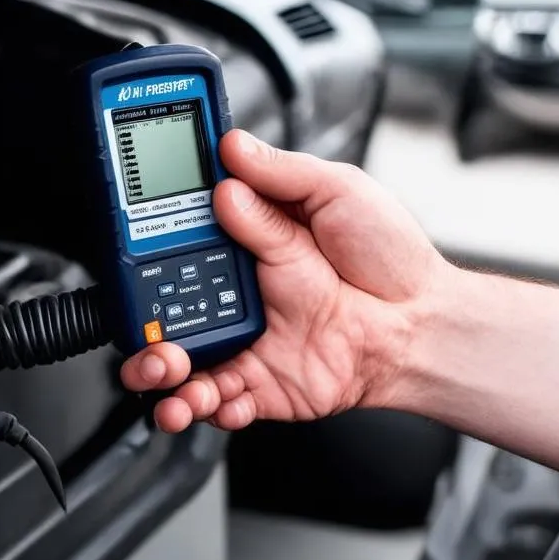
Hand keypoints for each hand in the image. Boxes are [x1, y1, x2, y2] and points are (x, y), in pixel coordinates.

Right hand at [120, 130, 447, 432]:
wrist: (422, 321)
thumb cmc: (389, 256)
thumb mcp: (336, 191)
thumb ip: (279, 174)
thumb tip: (232, 150)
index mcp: (245, 248)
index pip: (177, 252)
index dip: (148, 258)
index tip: (136, 261)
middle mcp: (235, 299)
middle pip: (164, 319)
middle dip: (143, 334)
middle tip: (151, 338)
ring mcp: (247, 345)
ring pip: (183, 368)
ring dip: (160, 378)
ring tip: (168, 376)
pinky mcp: (264, 386)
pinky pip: (222, 404)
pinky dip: (208, 409)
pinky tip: (213, 401)